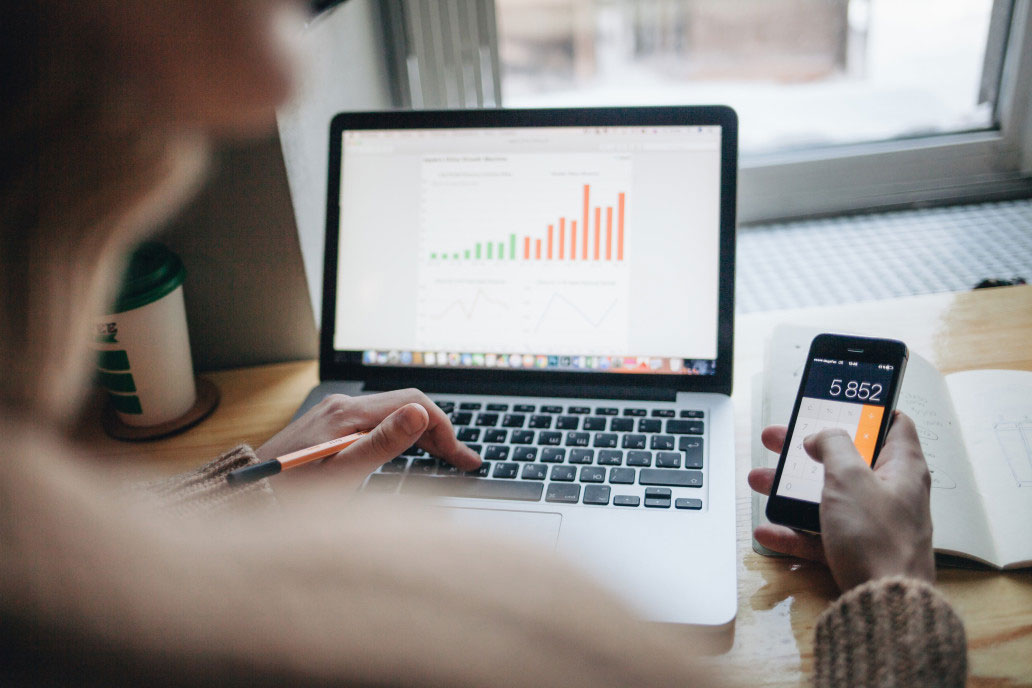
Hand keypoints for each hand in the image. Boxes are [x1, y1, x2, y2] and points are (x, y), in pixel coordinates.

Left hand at [255, 389, 480, 493]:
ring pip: (393, 413)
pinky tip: (413, 451)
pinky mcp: (330, 426)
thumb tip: (419, 414)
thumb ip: (382, 444)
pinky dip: (402, 434)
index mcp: (348, 414)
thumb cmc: (288, 497)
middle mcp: (342, 406)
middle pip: (406, 406)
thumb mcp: (341, 477)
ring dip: (423, 433)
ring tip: (448, 457)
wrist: (243, 500)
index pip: (414, 404)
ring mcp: (334, 414)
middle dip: (440, 431)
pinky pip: (377, 421)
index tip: (462, 458)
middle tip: (466, 461)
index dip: (445, 430)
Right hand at [748, 411, 934, 591]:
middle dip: (805, 449)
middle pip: (845, 459)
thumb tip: (821, 435)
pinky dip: (793, 531)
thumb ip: (833, 445)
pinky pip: (820, 534)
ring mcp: (872, 523)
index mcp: (902, 467)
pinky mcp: (856, 551)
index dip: (867, 410)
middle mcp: (890, 492)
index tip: (836, 403)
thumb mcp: (849, 477)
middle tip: (778, 439)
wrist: (883, 604)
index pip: (893, 424)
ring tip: (759, 481)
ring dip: (789, 489)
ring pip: (826, 496)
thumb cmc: (877, 538)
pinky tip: (768, 530)